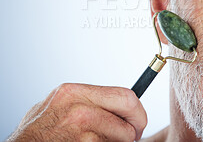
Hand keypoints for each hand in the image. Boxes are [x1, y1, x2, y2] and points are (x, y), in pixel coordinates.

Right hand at [7, 83, 146, 140]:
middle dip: (136, 126)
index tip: (137, 119)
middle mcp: (79, 109)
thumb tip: (120, 102)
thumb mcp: (60, 103)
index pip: (125, 95)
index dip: (137, 109)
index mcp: (75, 92)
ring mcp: (81, 131)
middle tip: (134, 135)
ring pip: (123, 136)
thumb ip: (88, 100)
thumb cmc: (39, 130)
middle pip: (130, 112)